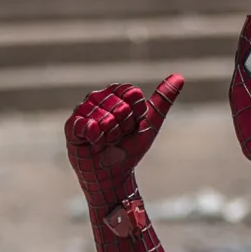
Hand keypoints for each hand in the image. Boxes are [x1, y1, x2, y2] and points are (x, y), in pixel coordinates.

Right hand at [64, 74, 185, 216]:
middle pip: (119, 106)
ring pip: (104, 117)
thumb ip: (163, 99)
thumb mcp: (150, 123)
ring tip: (106, 142)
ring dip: (110, 136)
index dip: (136, 113)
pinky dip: (96, 138)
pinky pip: (87, 125)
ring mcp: (82, 111)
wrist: (114, 175)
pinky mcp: (71, 127)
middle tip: (118, 137)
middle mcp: (97, 98)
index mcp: (115, 94)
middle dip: (123, 127)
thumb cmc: (129, 149)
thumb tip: (179, 76)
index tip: (132, 125)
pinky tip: (95, 144)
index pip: (131, 93)